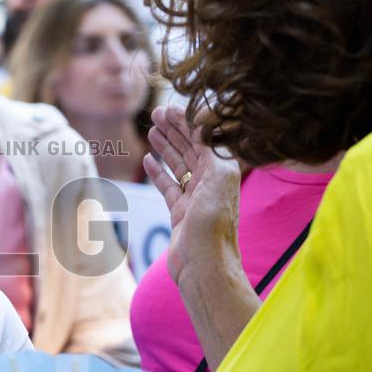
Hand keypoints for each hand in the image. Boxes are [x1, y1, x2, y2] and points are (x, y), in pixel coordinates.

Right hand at [143, 105, 241, 286]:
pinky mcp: (180, 211)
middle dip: (174, 130)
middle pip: (190, 148)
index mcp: (223, 171)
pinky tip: (148, 159)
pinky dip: (158, 171)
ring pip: (178, 165)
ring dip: (165, 146)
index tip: (169, 107)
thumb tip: (203, 124)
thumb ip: (210, 150)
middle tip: (156, 114)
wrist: (203, 264)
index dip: (187, 121)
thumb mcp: (217, 180)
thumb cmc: (213, 225)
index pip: (203, 138)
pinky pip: (168, 185)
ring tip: (151, 130)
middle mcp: (211, 182)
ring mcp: (195, 197)